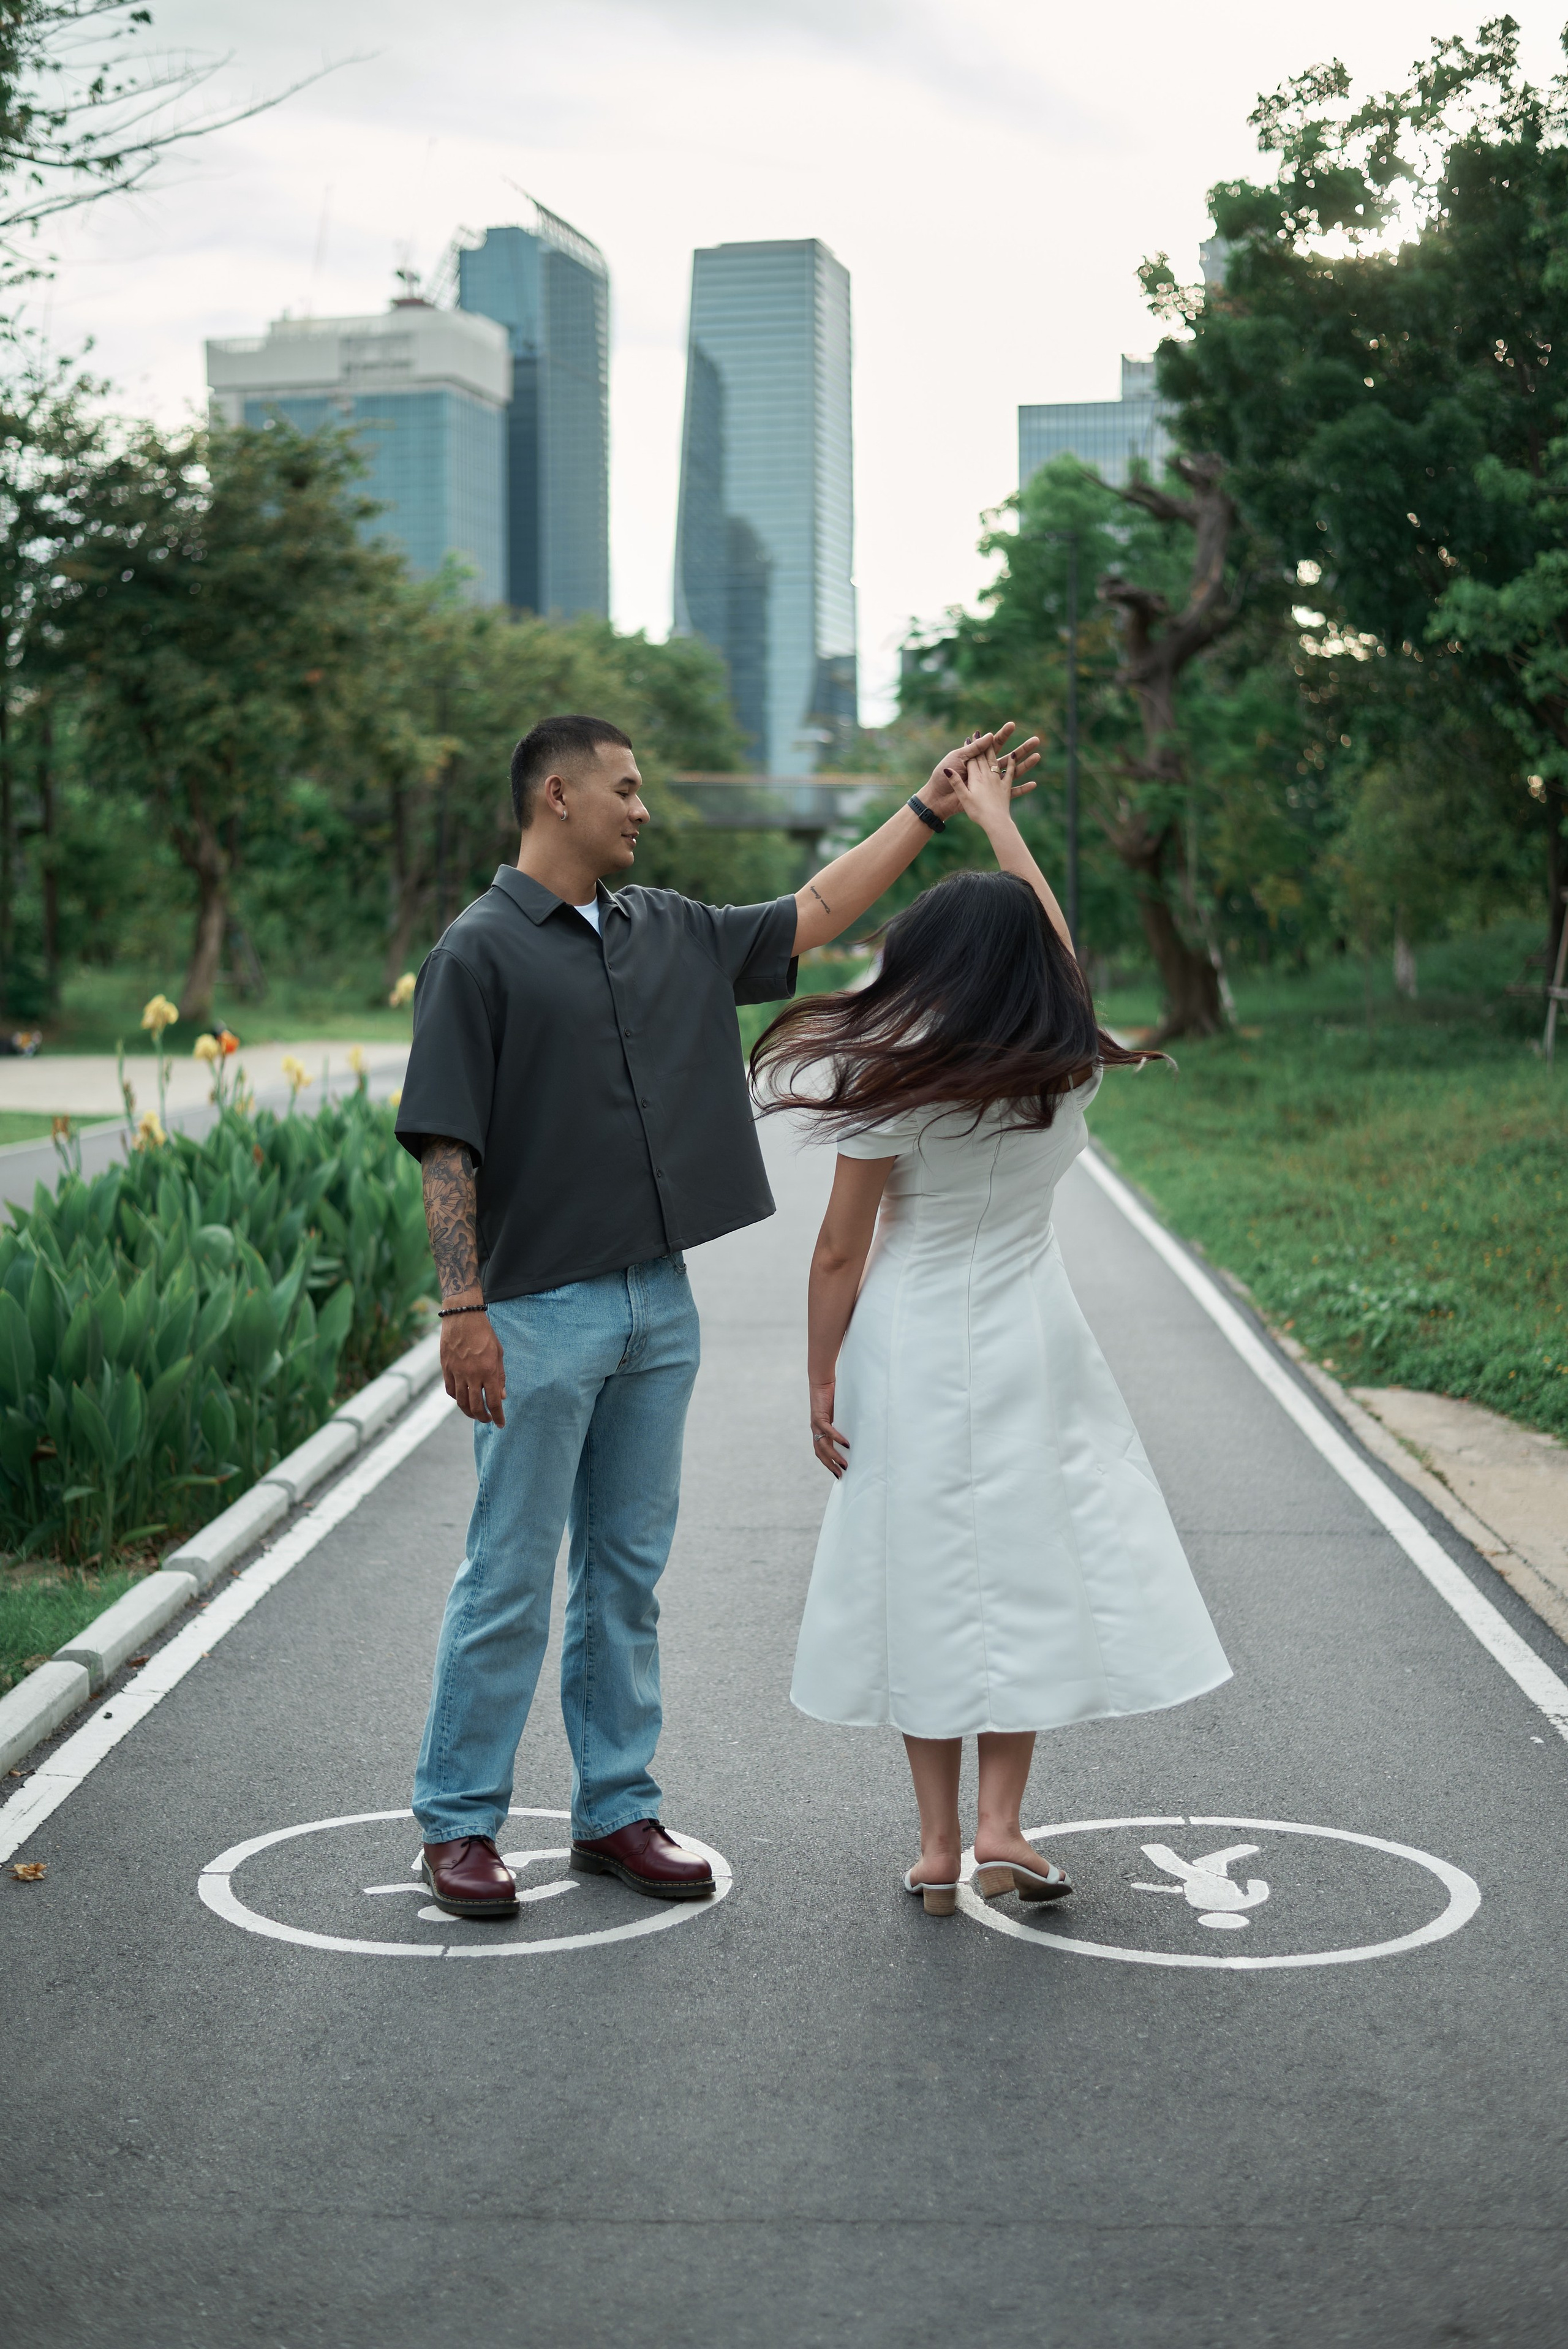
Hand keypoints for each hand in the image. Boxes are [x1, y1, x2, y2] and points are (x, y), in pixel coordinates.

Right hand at [441, 1303, 506, 1425]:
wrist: (462, 1317)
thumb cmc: (484, 1334)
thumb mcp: (499, 1353)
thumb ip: (500, 1376)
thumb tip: (501, 1396)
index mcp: (488, 1371)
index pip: (493, 1402)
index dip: (498, 1416)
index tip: (501, 1424)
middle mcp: (472, 1375)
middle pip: (476, 1407)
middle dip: (483, 1418)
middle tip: (488, 1420)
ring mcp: (457, 1372)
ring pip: (461, 1402)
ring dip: (469, 1412)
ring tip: (475, 1414)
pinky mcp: (446, 1369)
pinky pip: (450, 1390)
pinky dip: (457, 1398)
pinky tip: (462, 1399)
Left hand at [810, 1378, 848, 1476]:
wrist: (821, 1381)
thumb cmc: (831, 1396)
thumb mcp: (837, 1414)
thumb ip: (842, 1424)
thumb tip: (855, 1433)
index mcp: (819, 1430)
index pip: (821, 1451)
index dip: (827, 1463)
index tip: (837, 1473)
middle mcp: (815, 1429)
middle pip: (820, 1453)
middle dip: (830, 1465)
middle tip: (840, 1476)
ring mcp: (816, 1424)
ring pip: (823, 1446)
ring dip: (834, 1456)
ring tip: (845, 1464)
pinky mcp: (819, 1416)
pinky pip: (828, 1431)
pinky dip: (837, 1439)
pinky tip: (846, 1444)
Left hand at [919, 723, 1040, 819]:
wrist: (937, 799)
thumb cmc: (942, 777)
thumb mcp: (957, 758)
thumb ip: (972, 749)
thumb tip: (989, 735)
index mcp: (978, 759)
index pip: (994, 744)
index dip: (1003, 735)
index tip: (1013, 724)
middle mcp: (987, 770)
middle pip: (1008, 756)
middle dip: (1022, 748)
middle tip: (1036, 740)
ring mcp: (991, 783)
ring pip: (1013, 773)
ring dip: (1026, 765)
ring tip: (1038, 756)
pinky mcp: (991, 796)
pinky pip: (1010, 793)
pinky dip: (1022, 789)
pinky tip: (1034, 784)